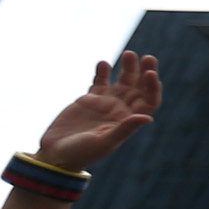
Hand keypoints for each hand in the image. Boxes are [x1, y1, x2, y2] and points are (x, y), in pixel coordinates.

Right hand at [36, 52, 159, 173]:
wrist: (56, 154)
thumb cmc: (82, 153)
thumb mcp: (104, 142)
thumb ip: (124, 129)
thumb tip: (148, 118)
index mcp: (128, 121)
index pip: (149, 101)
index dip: (153, 87)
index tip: (151, 73)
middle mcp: (120, 111)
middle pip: (138, 88)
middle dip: (144, 72)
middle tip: (147, 57)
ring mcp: (105, 104)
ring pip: (122, 82)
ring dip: (127, 68)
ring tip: (129, 54)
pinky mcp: (88, 100)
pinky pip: (99, 82)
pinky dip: (102, 72)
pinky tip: (104, 63)